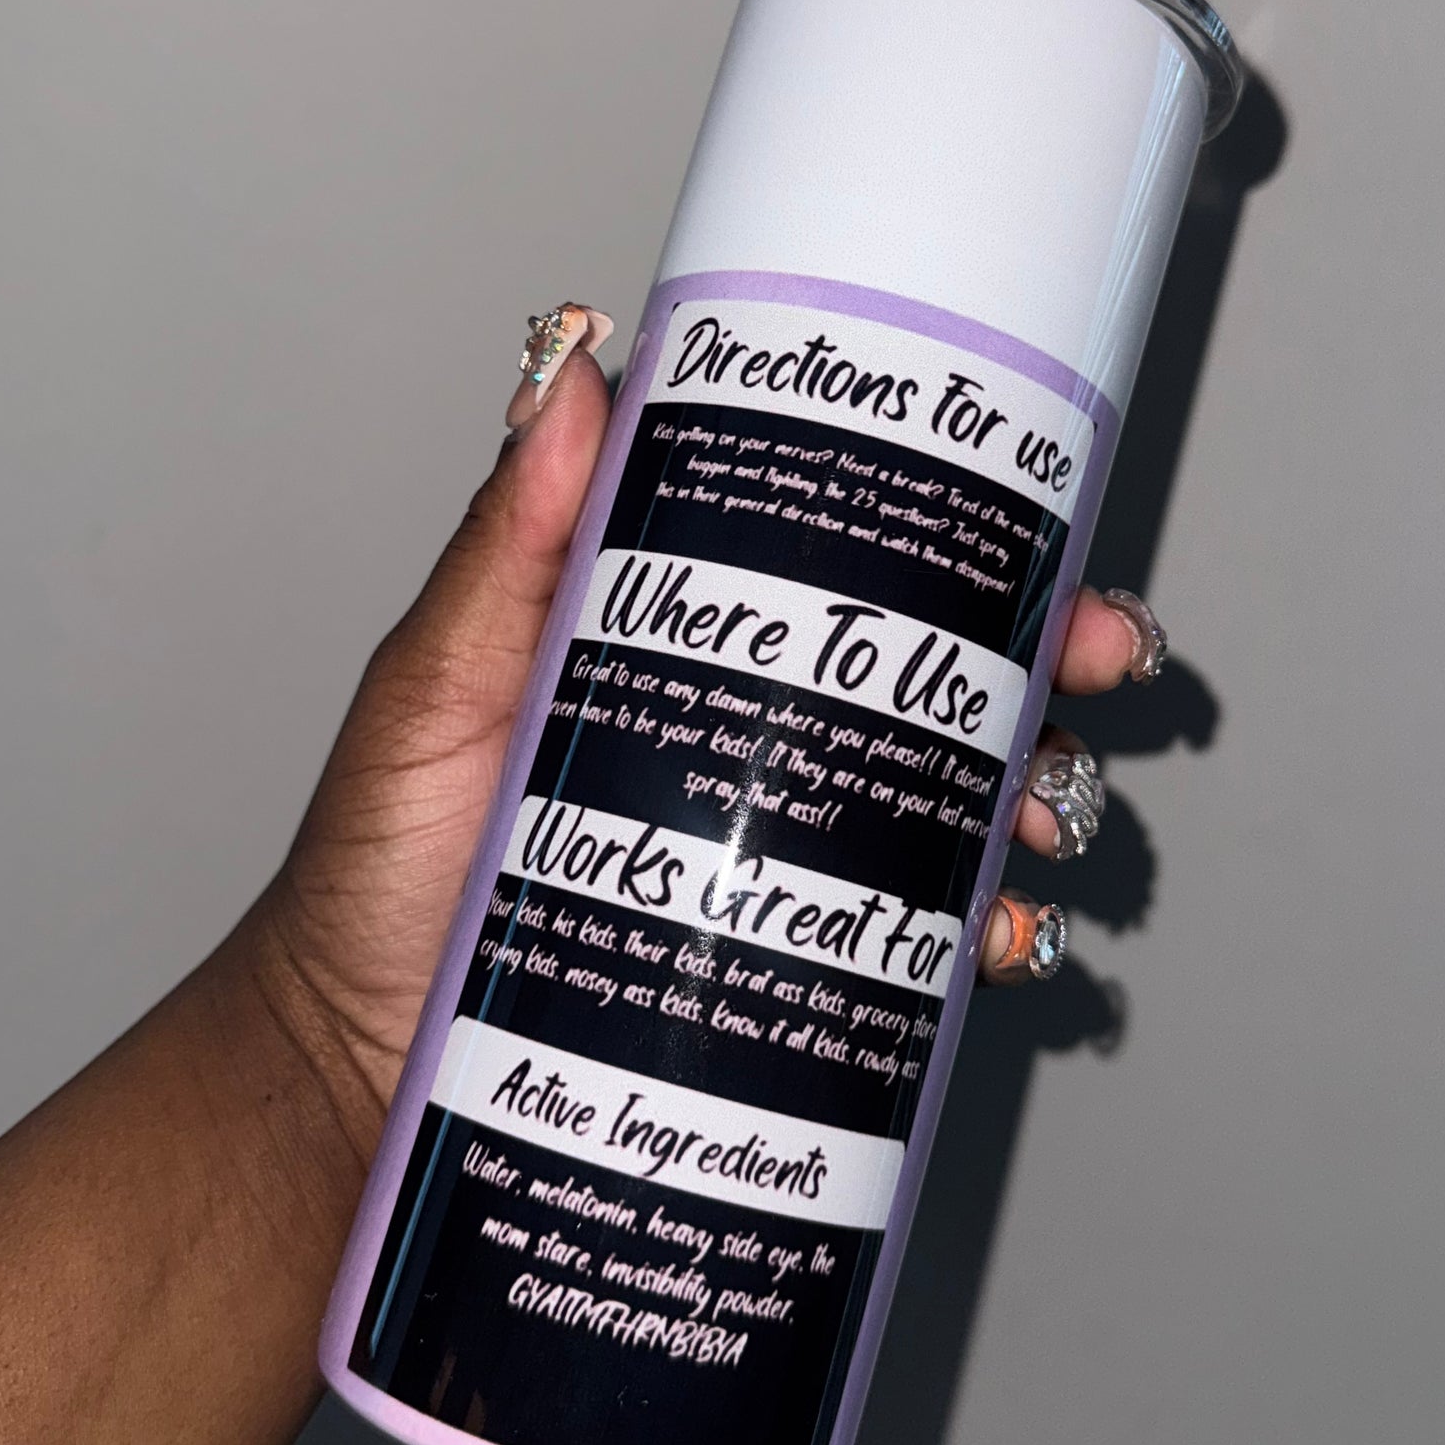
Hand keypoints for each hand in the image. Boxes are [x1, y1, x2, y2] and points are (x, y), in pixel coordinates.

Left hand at [235, 307, 1164, 1153]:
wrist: (350, 1069)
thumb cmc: (374, 868)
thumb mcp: (437, 686)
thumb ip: (507, 546)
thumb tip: (575, 375)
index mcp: (683, 646)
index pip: (839, 565)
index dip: (953, 533)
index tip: (1038, 519)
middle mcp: (747, 745)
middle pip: (934, 680)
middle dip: (1046, 658)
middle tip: (1094, 657)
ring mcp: (776, 860)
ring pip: (954, 806)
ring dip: (1037, 796)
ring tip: (1044, 820)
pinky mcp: (787, 975)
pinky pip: (918, 947)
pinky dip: (985, 937)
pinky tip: (1000, 940)